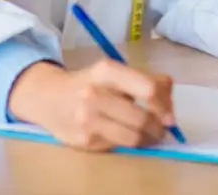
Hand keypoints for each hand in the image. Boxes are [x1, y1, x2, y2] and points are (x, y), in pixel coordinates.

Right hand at [7, 59, 175, 150]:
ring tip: (150, 136)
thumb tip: (169, 101)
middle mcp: (95, 94)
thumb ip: (142, 80)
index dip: (165, 105)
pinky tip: (124, 135)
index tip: (170, 115)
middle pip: (142, 118)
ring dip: (148, 139)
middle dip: (158, 127)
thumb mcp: (112, 72)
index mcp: (106, 71)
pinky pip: (118, 146)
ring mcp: (88, 120)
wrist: (47, 97)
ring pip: (133, 137)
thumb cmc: (87, 83)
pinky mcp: (85, 141)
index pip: (147, 89)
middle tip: (162, 129)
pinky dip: (128, 143)